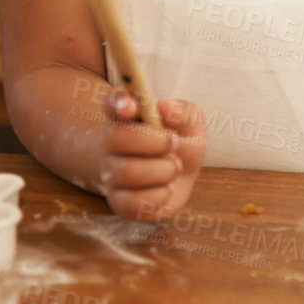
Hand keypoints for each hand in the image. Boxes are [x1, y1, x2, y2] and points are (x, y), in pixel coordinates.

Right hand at [100, 91, 206, 222]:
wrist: (178, 181)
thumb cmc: (181, 147)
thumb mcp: (192, 127)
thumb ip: (184, 113)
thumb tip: (166, 107)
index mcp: (128, 118)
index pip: (112, 103)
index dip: (118, 102)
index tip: (132, 106)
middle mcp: (112, 144)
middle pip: (116, 137)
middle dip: (155, 141)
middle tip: (174, 142)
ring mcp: (112, 173)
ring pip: (127, 171)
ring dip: (163, 169)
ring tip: (174, 167)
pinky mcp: (118, 201)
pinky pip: (132, 201)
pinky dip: (159, 195)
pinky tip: (166, 188)